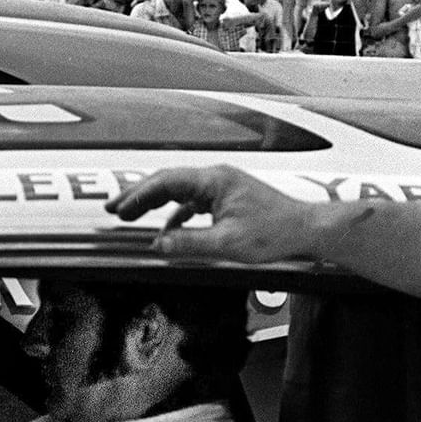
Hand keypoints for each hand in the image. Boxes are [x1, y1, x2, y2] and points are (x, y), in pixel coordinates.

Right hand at [107, 164, 319, 261]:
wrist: (306, 230)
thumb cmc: (275, 232)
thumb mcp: (227, 244)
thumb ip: (188, 243)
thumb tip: (158, 244)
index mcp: (214, 180)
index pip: (166, 182)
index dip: (138, 196)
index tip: (118, 209)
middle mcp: (216, 177)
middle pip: (168, 181)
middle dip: (139, 196)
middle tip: (114, 210)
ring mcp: (223, 186)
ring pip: (179, 191)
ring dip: (156, 204)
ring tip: (132, 218)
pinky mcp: (229, 198)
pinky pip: (194, 202)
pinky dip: (177, 214)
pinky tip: (167, 230)